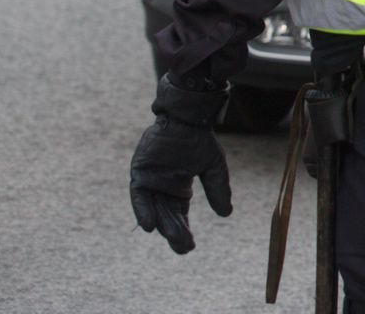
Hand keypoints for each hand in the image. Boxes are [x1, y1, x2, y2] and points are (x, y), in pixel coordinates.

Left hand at [129, 73, 231, 253]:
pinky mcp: (139, 172)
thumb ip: (217, 189)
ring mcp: (149, 180)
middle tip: (183, 247)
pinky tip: (148, 225)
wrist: (188, 117)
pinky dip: (142, 210)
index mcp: (178, 187)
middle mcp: (162, 187)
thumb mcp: (214, 167)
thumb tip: (226, 214)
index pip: (179, 215)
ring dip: (160, 224)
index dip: (182, 230)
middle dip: (174, 232)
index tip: (188, 247)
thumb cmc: (200, 139)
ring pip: (153, 209)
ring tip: (171, 238)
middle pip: (167, 215)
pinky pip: (138, 196)